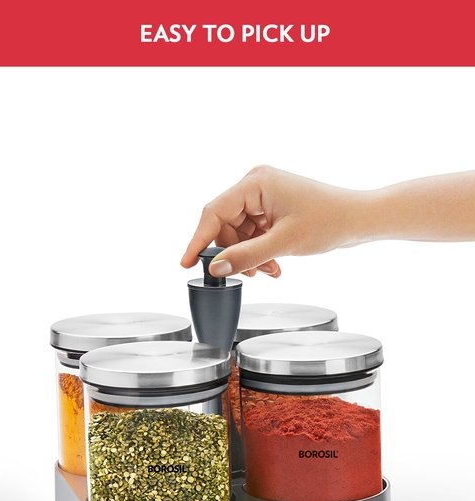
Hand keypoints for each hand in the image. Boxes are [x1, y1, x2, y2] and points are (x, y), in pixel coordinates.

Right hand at [180, 165, 365, 277]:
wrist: (359, 219)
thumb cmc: (329, 221)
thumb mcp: (284, 243)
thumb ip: (246, 256)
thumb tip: (215, 269)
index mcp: (255, 182)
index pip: (213, 212)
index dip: (198, 240)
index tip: (186, 264)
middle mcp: (255, 184)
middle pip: (225, 225)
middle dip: (235, 253)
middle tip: (250, 274)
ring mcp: (263, 196)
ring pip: (238, 233)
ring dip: (249, 256)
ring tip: (270, 270)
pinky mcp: (271, 207)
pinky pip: (252, 232)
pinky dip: (258, 251)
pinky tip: (273, 265)